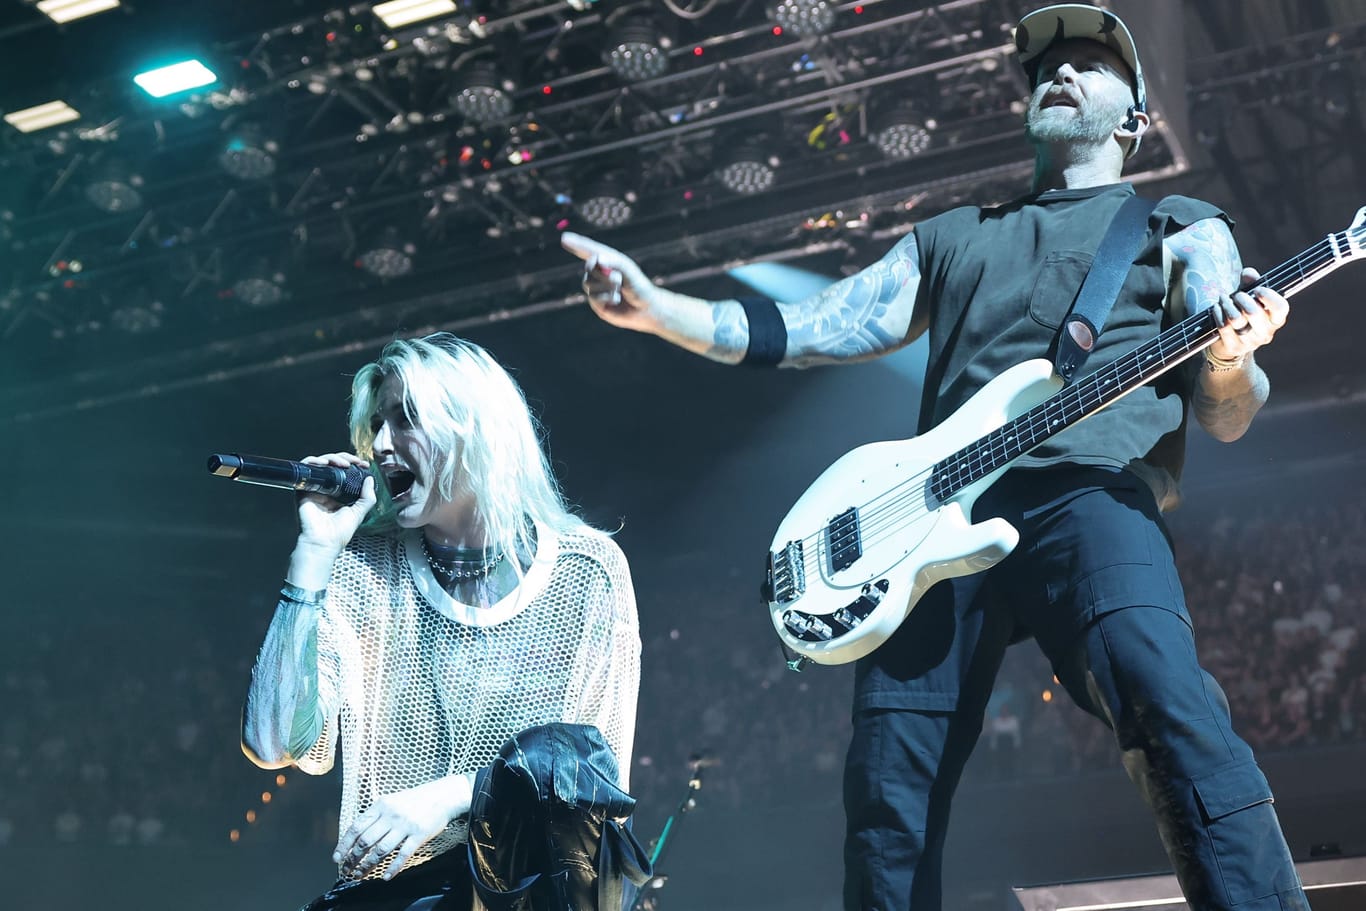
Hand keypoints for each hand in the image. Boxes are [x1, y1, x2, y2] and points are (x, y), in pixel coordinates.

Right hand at [294, 452, 375, 554]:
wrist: (323, 542)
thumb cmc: (339, 532)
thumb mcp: (359, 512)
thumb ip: (367, 497)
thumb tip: (371, 479)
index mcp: (339, 493)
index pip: (345, 471)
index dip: (354, 464)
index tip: (364, 464)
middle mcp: (326, 488)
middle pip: (333, 464)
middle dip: (345, 458)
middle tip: (355, 462)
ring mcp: (315, 487)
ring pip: (321, 463)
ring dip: (332, 458)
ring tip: (343, 463)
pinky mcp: (303, 488)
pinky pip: (305, 469)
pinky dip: (313, 461)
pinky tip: (324, 463)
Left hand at [333, 775, 471, 878]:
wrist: (442, 796)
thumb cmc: (415, 800)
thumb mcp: (391, 801)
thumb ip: (376, 815)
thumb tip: (357, 834)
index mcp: (381, 806)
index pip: (356, 827)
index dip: (344, 844)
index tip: (337, 858)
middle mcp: (391, 815)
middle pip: (365, 841)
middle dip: (353, 858)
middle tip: (347, 870)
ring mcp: (405, 825)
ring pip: (381, 850)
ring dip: (367, 865)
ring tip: (360, 875)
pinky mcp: (419, 835)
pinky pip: (403, 854)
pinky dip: (393, 867)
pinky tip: (386, 876)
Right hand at [561, 231, 661, 332]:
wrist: (646, 309)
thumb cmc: (640, 287)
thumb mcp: (629, 271)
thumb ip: (614, 262)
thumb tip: (598, 259)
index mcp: (607, 260)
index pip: (588, 250)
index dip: (576, 243)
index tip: (564, 238)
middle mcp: (599, 273)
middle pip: (588, 267)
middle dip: (603, 273)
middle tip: (619, 280)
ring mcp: (596, 288)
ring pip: (588, 283)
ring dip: (607, 287)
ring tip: (620, 290)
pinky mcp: (596, 302)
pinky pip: (593, 297)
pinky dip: (607, 298)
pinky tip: (617, 300)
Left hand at [1207, 267, 1288, 361]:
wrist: (1228, 342)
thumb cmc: (1243, 313)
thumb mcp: (1249, 297)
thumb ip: (1251, 283)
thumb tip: (1248, 273)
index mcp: (1276, 320)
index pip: (1281, 308)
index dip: (1269, 296)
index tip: (1257, 289)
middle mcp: (1266, 333)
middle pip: (1253, 313)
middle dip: (1241, 298)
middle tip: (1236, 295)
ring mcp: (1250, 342)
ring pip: (1236, 319)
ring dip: (1227, 305)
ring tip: (1223, 298)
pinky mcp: (1233, 347)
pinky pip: (1223, 326)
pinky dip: (1218, 313)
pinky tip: (1216, 307)